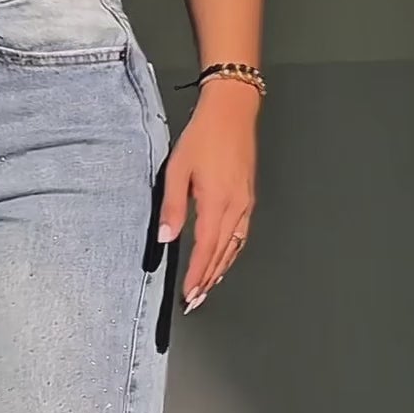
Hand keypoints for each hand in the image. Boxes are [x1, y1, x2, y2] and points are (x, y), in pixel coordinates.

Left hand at [158, 79, 258, 311]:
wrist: (232, 110)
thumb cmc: (203, 135)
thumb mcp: (178, 169)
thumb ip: (172, 206)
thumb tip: (166, 237)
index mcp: (216, 202)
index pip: (205, 249)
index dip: (197, 275)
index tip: (188, 294)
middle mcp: (235, 207)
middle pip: (222, 254)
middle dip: (207, 281)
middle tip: (195, 301)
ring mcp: (245, 204)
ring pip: (233, 248)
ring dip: (220, 271)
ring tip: (207, 289)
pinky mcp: (248, 198)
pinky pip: (241, 235)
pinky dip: (231, 253)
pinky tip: (223, 261)